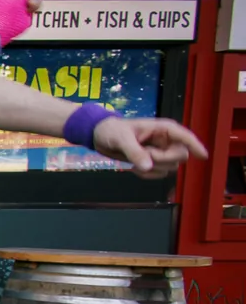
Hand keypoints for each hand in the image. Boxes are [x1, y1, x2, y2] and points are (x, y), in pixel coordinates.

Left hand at [92, 115, 209, 176]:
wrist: (101, 138)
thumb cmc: (112, 131)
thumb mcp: (121, 139)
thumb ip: (134, 152)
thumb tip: (147, 167)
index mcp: (163, 129)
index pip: (185, 137)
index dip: (196, 146)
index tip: (203, 156)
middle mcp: (166, 141)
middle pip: (180, 156)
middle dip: (162, 159)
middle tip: (144, 154)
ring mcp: (162, 152)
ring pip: (170, 167)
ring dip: (152, 168)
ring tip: (134, 159)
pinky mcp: (154, 162)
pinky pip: (159, 174)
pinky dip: (146, 174)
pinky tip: (134, 167)